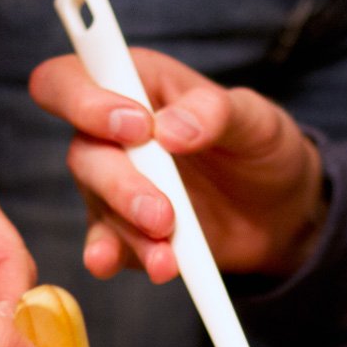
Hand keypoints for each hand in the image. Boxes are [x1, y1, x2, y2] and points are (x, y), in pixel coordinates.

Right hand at [28, 48, 325, 282]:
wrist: (279, 212)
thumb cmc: (260, 146)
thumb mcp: (255, 117)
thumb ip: (214, 111)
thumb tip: (169, 129)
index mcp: (134, 84)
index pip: (68, 80)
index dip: (83, 100)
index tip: (137, 127)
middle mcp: (110, 135)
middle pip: (82, 154)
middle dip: (120, 185)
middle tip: (163, 213)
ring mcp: (113, 187)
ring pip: (95, 204)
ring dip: (129, 229)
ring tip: (168, 253)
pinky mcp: (123, 233)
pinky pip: (104, 246)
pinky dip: (114, 259)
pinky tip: (144, 266)